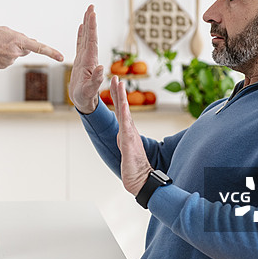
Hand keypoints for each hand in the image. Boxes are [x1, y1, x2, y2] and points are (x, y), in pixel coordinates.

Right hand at [0, 26, 63, 68]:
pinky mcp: (4, 66)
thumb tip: (29, 42)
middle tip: (6, 40)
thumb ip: (19, 36)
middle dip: (21, 45)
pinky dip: (4, 56)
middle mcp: (16, 52)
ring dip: (10, 50)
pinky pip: (9, 60)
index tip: (61, 57)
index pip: (38, 47)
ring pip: (17, 55)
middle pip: (26, 49)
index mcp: (17, 40)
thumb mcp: (4, 30)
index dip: (51, 52)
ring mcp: (10, 61)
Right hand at [69, 5, 104, 113]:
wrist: (84, 102)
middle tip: (91, 6)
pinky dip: (81, 35)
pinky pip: (80, 44)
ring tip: (87, 12)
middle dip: (90, 21)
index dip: (92, 27)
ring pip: (86, 38)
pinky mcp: (81, 61)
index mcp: (91, 61)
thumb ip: (96, 80)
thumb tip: (101, 68)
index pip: (92, 41)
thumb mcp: (90, 90)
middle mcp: (89, 57)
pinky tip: (81, 27)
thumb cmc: (86, 98)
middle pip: (90, 36)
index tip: (92, 14)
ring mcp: (85, 59)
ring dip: (87, 25)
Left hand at [110, 76, 152, 194]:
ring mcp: (129, 136)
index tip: (116, 83)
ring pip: (125, 114)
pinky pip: (126, 127)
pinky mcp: (129, 144)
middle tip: (116, 76)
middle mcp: (129, 131)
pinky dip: (125, 115)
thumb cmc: (134, 167)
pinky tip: (123, 106)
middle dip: (119, 92)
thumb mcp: (126, 149)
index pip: (121, 111)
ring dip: (122, 98)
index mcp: (127, 132)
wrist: (141, 181)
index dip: (119, 96)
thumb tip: (122, 134)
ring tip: (119, 85)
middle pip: (123, 108)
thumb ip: (125, 140)